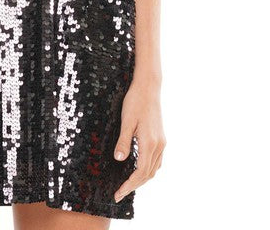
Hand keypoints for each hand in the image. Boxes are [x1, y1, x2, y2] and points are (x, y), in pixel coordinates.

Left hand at [112, 77, 165, 202]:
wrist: (149, 87)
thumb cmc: (135, 101)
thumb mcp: (126, 120)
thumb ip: (123, 141)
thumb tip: (118, 159)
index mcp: (150, 143)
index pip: (140, 172)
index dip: (129, 185)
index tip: (118, 193)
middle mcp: (159, 145)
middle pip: (148, 174)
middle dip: (134, 186)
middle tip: (119, 193)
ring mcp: (162, 142)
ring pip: (153, 169)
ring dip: (141, 179)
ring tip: (127, 185)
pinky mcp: (161, 138)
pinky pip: (156, 161)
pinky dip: (147, 170)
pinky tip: (138, 169)